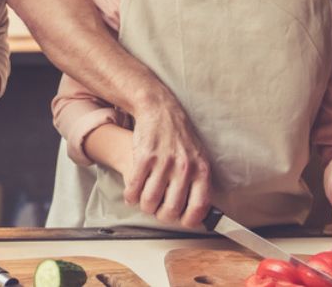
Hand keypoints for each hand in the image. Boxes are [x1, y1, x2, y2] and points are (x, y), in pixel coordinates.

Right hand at [125, 96, 213, 227]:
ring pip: (149, 201)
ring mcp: (163, 163)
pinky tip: (131, 194)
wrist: (161, 110)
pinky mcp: (144, 157)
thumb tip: (199, 211)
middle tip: (158, 212)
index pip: (198, 207)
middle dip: (161, 216)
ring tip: (144, 203)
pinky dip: (130, 196)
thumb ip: (199, 182)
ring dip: (144, 207)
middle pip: (171, 209)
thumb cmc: (180, 137)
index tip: (181, 221)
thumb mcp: (199, 157)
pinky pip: (134, 187)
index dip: (188, 221)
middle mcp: (183, 168)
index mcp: (201, 170)